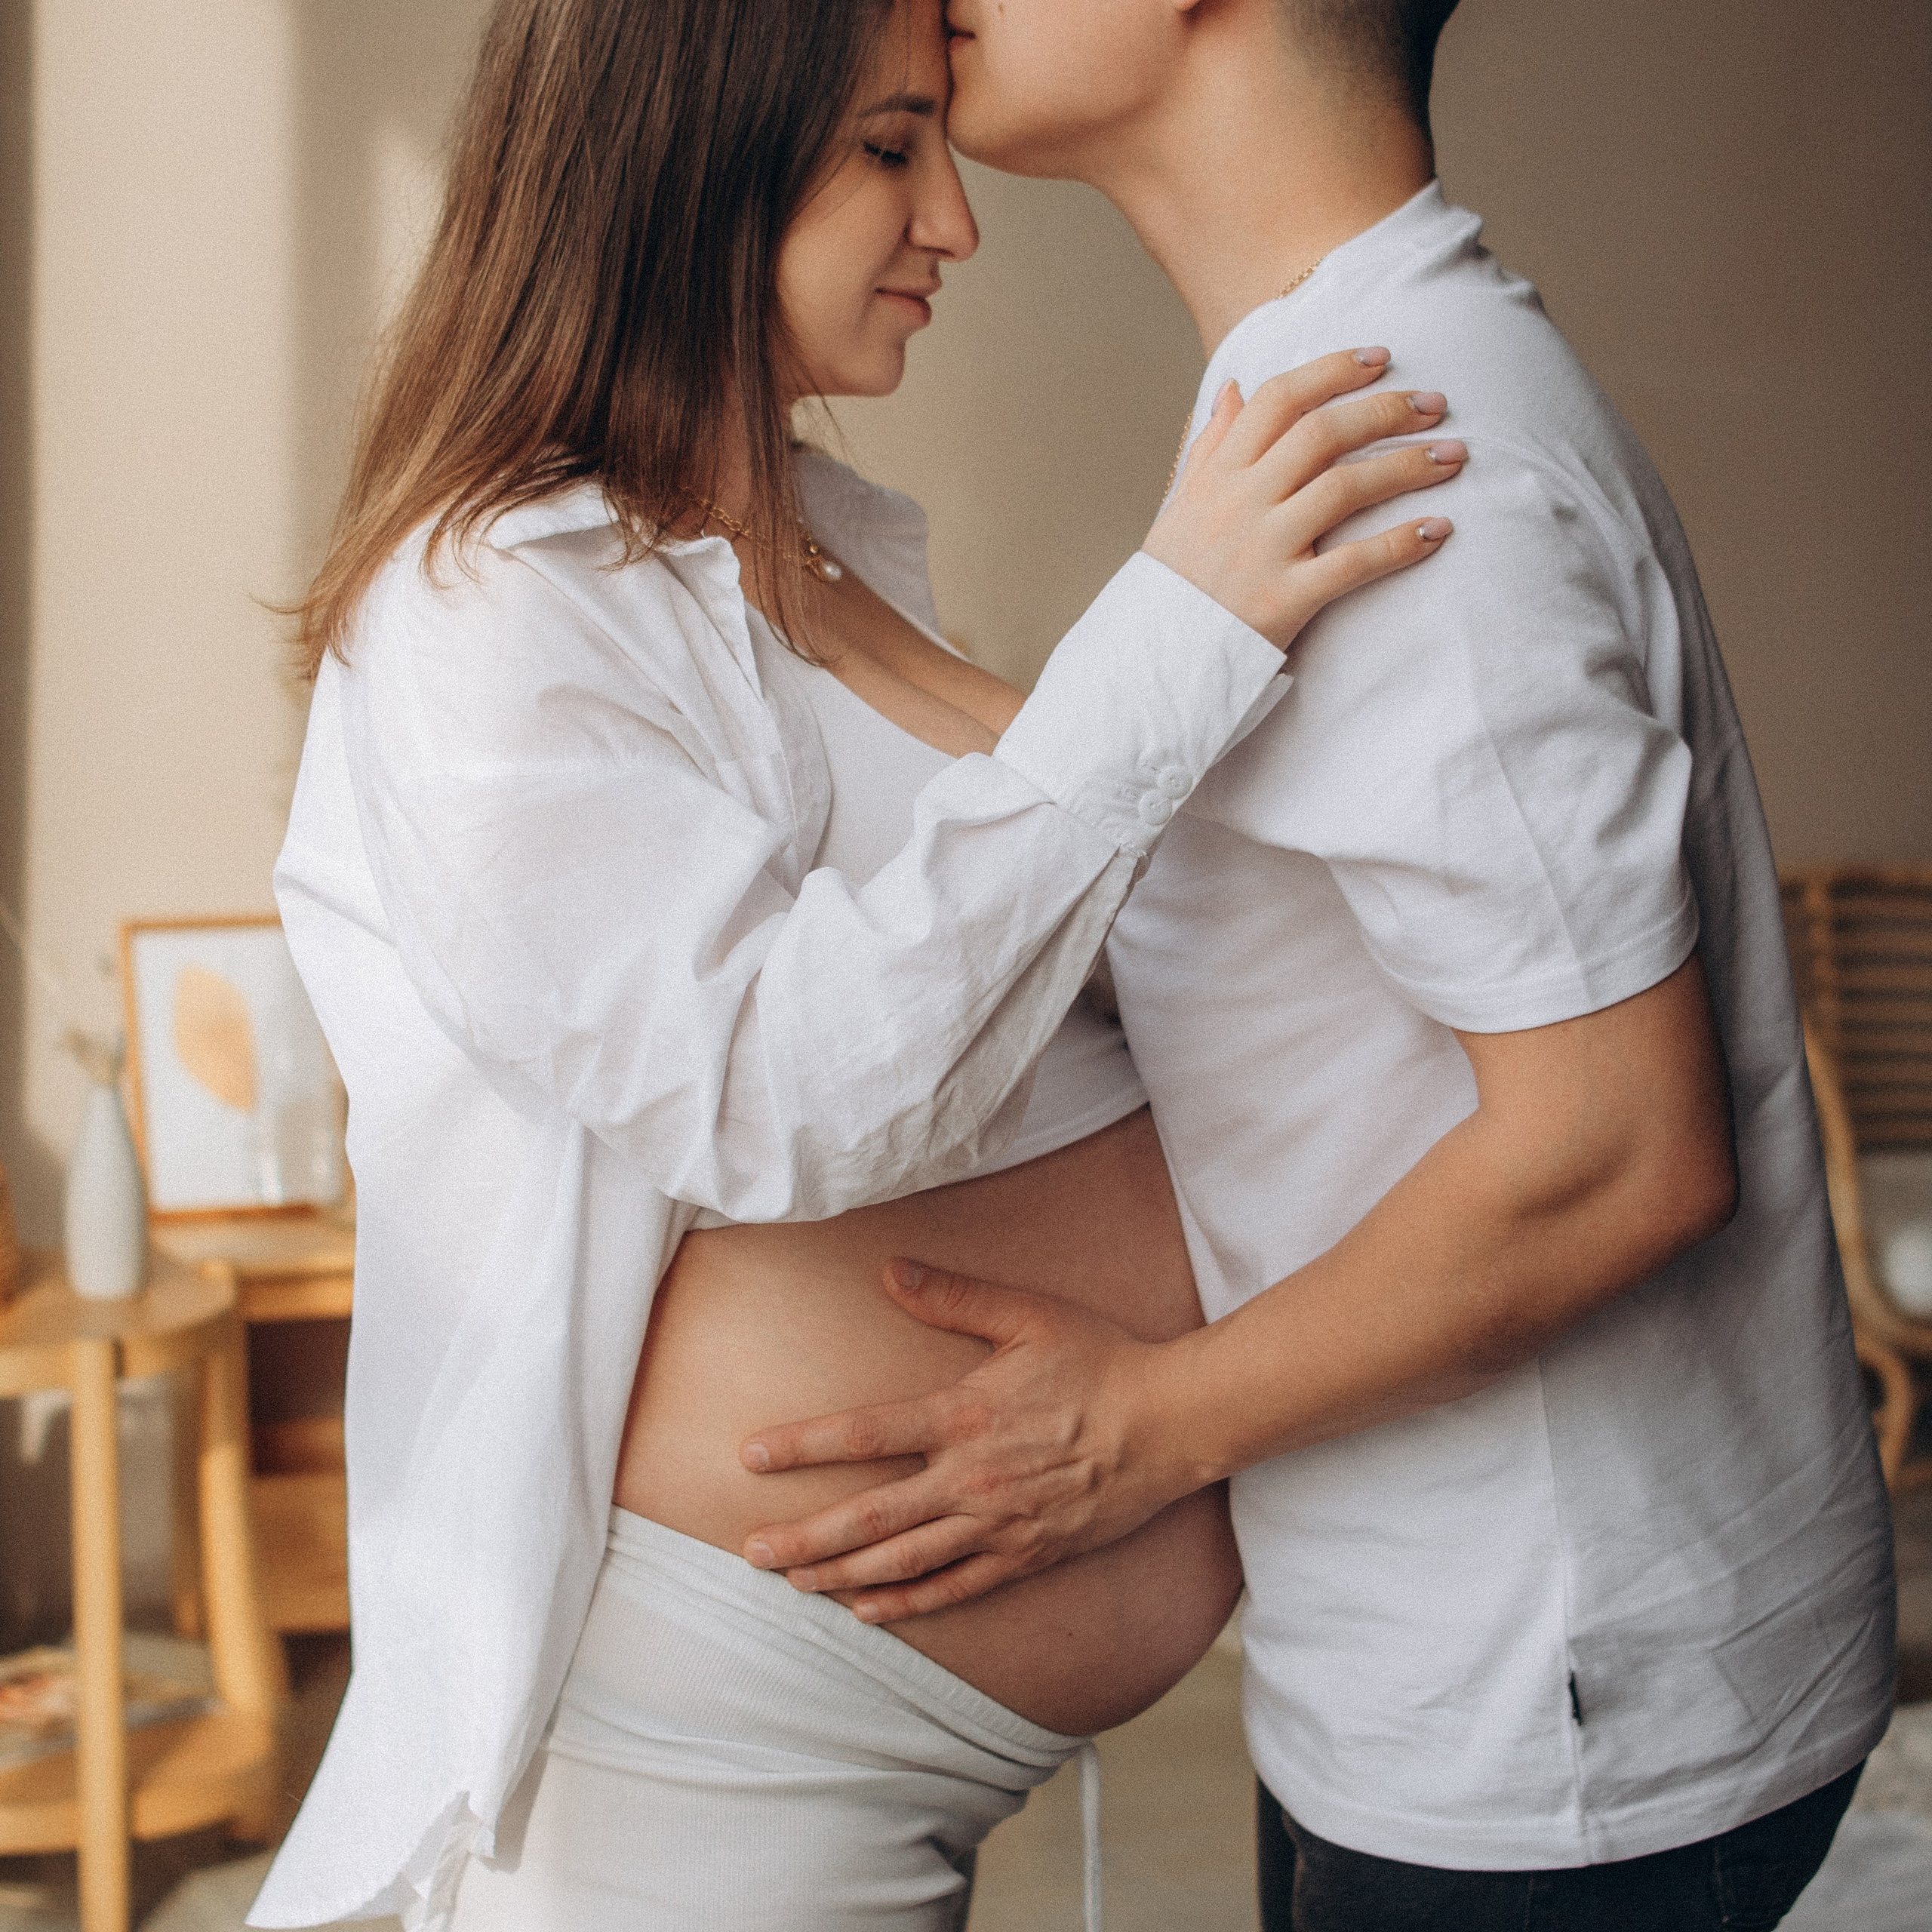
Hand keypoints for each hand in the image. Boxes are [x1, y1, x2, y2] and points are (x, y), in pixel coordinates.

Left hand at [738, 1260, 1204, 1620]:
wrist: (1170, 1422)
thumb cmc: (1098, 1360)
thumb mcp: (1026, 1315)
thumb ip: (952, 1297)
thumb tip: (889, 1270)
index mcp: (963, 1415)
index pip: (863, 1433)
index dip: (802, 1445)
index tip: (750, 1455)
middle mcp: (970, 1479)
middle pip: (869, 1518)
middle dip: (804, 1539)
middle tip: (750, 1553)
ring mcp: (997, 1524)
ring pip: (904, 1561)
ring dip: (843, 1577)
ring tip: (795, 1585)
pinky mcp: (1026, 1555)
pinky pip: (956, 1587)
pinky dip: (909, 1603)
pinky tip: (870, 1611)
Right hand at [1143, 348, 1461, 649]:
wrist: (1156, 658)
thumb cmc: (1175, 581)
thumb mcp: (1181, 504)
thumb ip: (1211, 445)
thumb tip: (1234, 388)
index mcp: (1219, 474)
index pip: (1278, 399)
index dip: (1334, 370)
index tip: (1382, 358)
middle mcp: (1241, 502)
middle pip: (1323, 434)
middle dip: (1387, 410)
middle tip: (1436, 405)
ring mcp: (1263, 550)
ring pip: (1346, 488)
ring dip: (1408, 467)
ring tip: (1453, 457)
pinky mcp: (1284, 600)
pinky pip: (1354, 563)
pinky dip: (1401, 543)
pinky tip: (1438, 530)